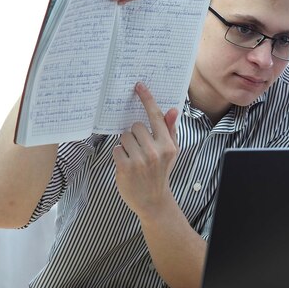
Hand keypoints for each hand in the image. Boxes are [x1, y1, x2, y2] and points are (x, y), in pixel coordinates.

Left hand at [112, 82, 179, 219]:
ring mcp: (140, 160)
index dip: (147, 99)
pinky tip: (127, 165)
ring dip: (127, 145)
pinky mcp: (125, 168)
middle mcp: (155, 151)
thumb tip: (172, 110)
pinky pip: (116, 149)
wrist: (153, 201)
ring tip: (134, 158)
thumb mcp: (171, 152)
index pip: (155, 116)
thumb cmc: (161, 173)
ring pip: (124, 137)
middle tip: (140, 149)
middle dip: (135, 135)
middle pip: (136, 127)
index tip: (139, 86)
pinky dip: (120, 155)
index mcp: (167, 145)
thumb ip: (170, 130)